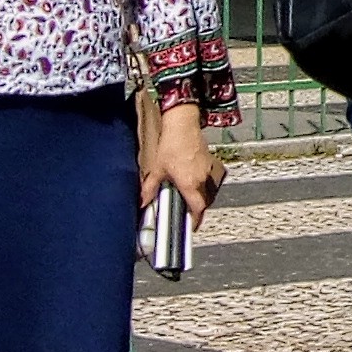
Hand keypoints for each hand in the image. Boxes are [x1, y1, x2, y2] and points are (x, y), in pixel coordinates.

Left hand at [140, 102, 223, 222]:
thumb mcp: (156, 169)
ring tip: (188, 196)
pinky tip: (191, 179)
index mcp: (190, 183)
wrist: (183, 124)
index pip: (198, 208)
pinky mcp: (209, 161)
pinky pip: (208, 179)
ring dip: (200, 196)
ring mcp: (207, 170)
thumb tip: (142, 201)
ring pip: (208, 190)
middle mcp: (202, 179)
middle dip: (197, 209)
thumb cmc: (172, 144)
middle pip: (205, 201)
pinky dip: (201, 183)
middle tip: (188, 212)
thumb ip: (149, 189)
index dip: (196, 220)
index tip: (192, 226)